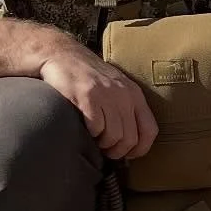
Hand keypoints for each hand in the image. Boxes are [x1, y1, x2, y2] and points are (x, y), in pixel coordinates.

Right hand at [39, 43, 158, 159]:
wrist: (61, 54)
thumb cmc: (87, 76)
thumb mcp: (115, 87)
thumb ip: (125, 109)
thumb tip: (130, 143)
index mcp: (134, 93)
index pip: (150, 130)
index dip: (140, 149)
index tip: (127, 155)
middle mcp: (123, 94)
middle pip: (130, 139)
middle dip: (117, 151)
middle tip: (105, 150)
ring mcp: (106, 95)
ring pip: (113, 137)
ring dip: (102, 144)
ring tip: (94, 138)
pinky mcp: (87, 97)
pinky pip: (95, 128)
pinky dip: (90, 134)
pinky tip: (84, 127)